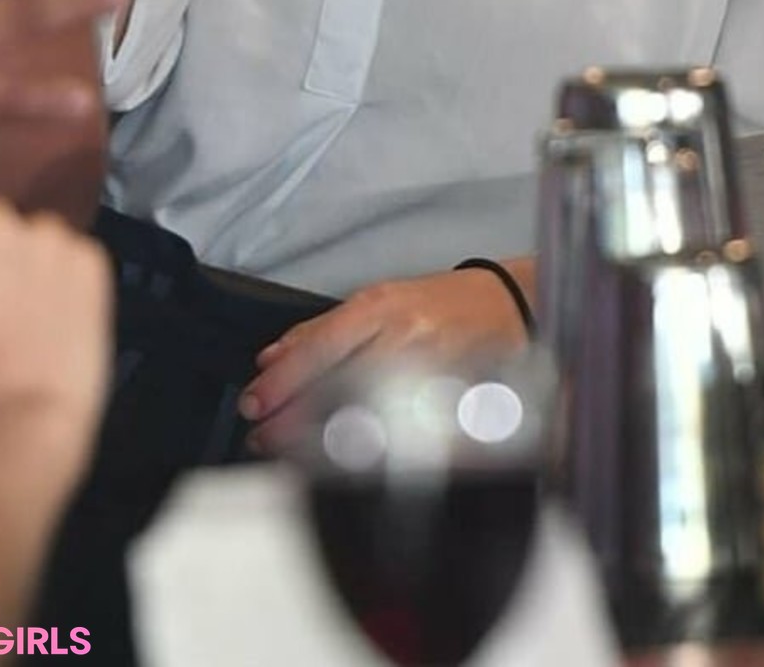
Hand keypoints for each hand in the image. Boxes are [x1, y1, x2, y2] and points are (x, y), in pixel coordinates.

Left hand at [240, 268, 529, 454]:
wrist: (509, 306)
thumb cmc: (440, 304)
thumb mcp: (379, 301)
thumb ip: (324, 330)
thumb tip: (272, 358)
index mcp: (382, 307)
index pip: (320, 348)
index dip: (283, 382)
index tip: (253, 404)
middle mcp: (405, 338)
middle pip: (337, 386)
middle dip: (293, 419)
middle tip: (263, 438)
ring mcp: (430, 374)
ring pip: (366, 415)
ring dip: (323, 439)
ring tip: (292, 454)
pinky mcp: (451, 405)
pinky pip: (402, 434)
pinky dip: (367, 450)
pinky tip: (345, 461)